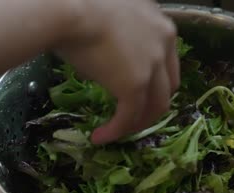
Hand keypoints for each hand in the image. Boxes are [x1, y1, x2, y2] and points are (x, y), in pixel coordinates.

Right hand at [55, 0, 179, 143]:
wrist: (66, 9)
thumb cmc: (77, 6)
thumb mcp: (110, 19)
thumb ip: (118, 40)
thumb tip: (101, 65)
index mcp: (160, 25)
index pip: (167, 63)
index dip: (154, 83)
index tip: (138, 94)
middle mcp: (164, 43)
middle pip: (167, 86)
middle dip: (150, 106)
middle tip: (132, 116)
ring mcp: (152, 64)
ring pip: (155, 106)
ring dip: (137, 123)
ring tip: (118, 131)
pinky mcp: (135, 84)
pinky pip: (129, 116)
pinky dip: (116, 131)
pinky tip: (100, 137)